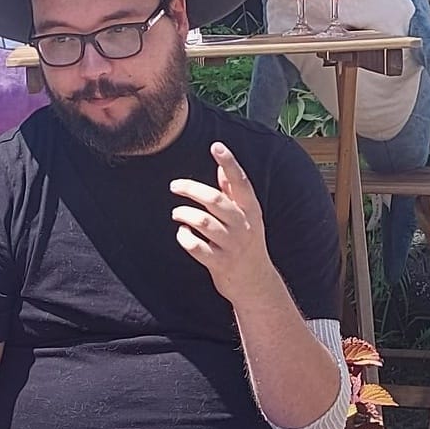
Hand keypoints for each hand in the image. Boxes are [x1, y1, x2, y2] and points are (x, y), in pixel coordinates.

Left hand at [171, 142, 275, 303]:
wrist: (255, 282)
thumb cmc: (247, 242)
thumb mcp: (247, 216)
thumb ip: (234, 192)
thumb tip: (222, 165)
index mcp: (251, 210)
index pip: (240, 182)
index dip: (230, 163)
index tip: (216, 146)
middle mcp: (243, 226)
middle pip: (215, 201)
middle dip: (191, 189)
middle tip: (174, 185)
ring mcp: (232, 245)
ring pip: (203, 223)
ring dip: (184, 215)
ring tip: (177, 214)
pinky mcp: (220, 263)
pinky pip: (196, 247)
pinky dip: (185, 238)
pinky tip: (182, 234)